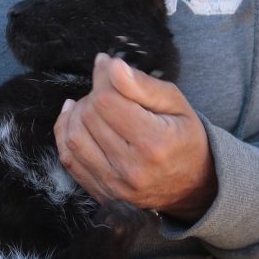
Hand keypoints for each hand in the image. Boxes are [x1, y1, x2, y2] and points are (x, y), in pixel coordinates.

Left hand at [53, 54, 216, 220]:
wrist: (192, 186)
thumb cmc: (184, 138)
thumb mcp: (176, 104)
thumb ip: (142, 84)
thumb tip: (111, 66)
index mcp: (155, 143)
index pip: (107, 101)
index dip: (103, 77)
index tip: (107, 66)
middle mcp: (132, 169)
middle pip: (89, 116)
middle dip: (93, 95)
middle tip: (107, 89)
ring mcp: (114, 185)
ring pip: (73, 137)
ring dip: (77, 113)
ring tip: (93, 105)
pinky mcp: (101, 193)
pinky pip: (68, 159)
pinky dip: (66, 133)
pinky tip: (74, 118)